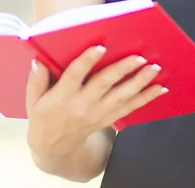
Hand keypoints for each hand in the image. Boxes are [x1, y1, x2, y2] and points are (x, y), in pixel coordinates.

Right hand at [26, 46, 166, 157]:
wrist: (53, 147)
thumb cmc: (43, 114)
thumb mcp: (33, 99)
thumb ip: (36, 79)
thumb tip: (37, 60)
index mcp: (62, 96)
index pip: (75, 76)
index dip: (87, 61)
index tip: (100, 47)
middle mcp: (82, 104)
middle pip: (105, 84)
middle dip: (123, 69)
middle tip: (139, 56)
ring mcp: (98, 113)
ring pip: (122, 96)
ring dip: (140, 81)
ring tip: (155, 68)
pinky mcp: (108, 118)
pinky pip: (130, 108)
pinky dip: (146, 98)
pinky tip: (161, 88)